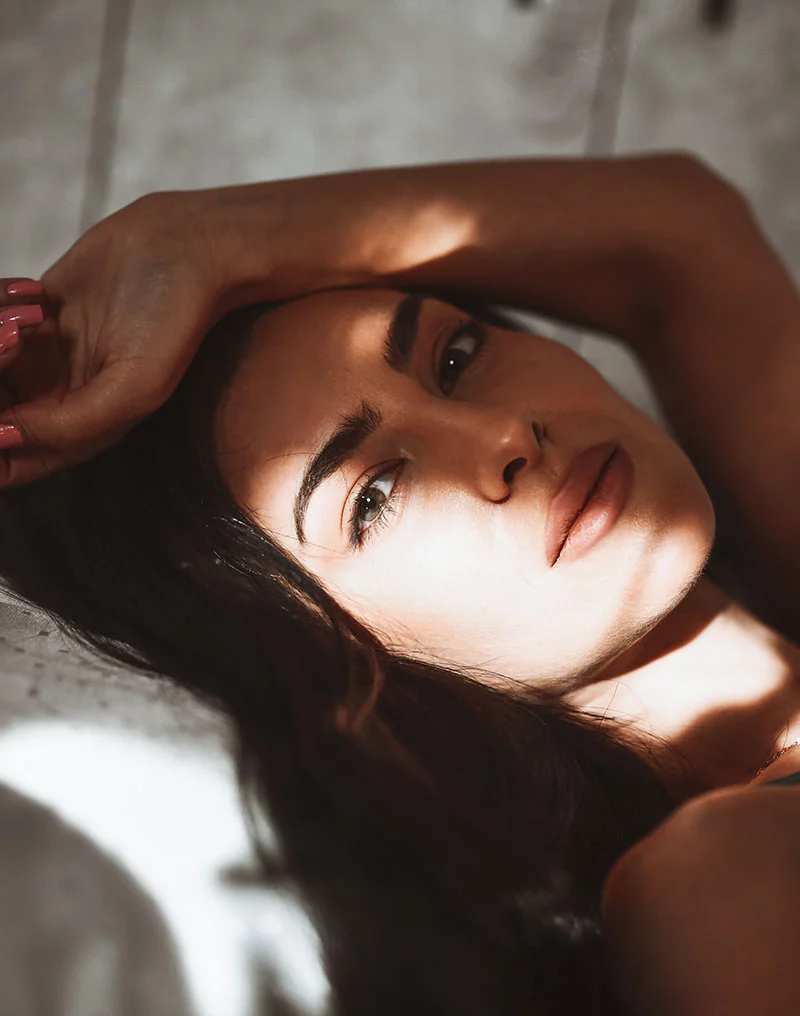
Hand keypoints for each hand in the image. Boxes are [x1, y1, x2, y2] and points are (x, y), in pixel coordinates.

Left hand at [0, 191, 226, 485]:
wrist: (185, 245)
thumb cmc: (174, 319)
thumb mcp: (135, 386)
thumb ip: (70, 425)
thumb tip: (7, 437)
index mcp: (81, 428)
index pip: (11, 462)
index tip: (0, 412)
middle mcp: (56, 398)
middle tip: (13, 345)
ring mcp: (42, 355)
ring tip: (27, 319)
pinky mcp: (34, 312)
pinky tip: (33, 296)